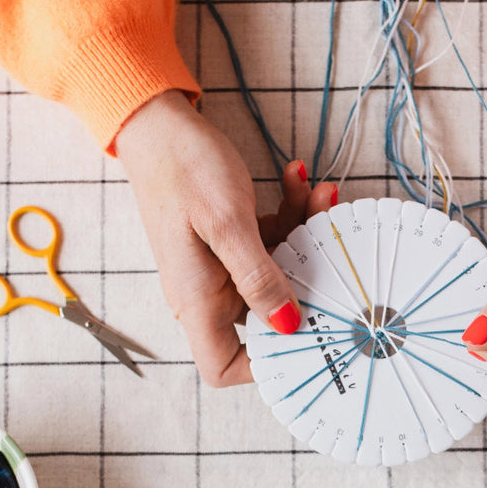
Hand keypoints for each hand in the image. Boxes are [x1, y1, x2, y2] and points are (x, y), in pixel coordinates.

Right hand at [116, 91, 335, 385]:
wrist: (157, 121)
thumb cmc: (182, 168)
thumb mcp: (228, 223)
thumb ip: (259, 277)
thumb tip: (289, 324)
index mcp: (198, 300)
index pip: (223, 366)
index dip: (263, 366)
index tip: (307, 337)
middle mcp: (208, 291)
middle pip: (268, 317)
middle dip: (305, 281)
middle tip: (330, 246)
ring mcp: (222, 266)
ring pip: (278, 271)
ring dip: (304, 234)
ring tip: (319, 194)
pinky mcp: (233, 240)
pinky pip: (271, 242)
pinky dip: (290, 215)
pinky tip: (298, 180)